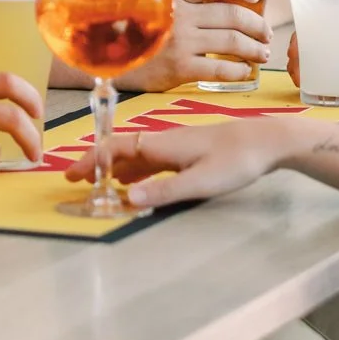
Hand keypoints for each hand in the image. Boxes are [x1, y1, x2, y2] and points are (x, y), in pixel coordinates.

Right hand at [64, 114, 298, 208]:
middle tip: (76, 180)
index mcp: (161, 145)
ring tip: (99, 184)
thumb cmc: (236, 160)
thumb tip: (126, 198)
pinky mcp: (189, 152)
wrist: (268, 141)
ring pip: (136, 155)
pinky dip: (136, 170)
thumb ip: (163, 190)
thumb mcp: (200, 181)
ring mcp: (176, 145)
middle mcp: (164, 141)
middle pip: (121, 150)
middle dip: (97, 163)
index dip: (91, 160)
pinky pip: (152, 160)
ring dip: (114, 168)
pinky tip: (137, 182)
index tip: (71, 174)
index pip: (115, 148)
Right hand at [125, 0, 271, 90]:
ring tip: (261, 52)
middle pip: (232, 14)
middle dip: (257, 24)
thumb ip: (177, 4)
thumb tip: (215, 8)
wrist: (104, 60)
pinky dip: (239, 70)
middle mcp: (180, 16)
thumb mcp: (151, 9)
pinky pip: (221, 68)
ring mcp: (181, 42)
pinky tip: (244, 72)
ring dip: (254, 48)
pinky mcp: (180, 68)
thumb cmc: (130, 34)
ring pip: (232, 41)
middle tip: (265, 33)